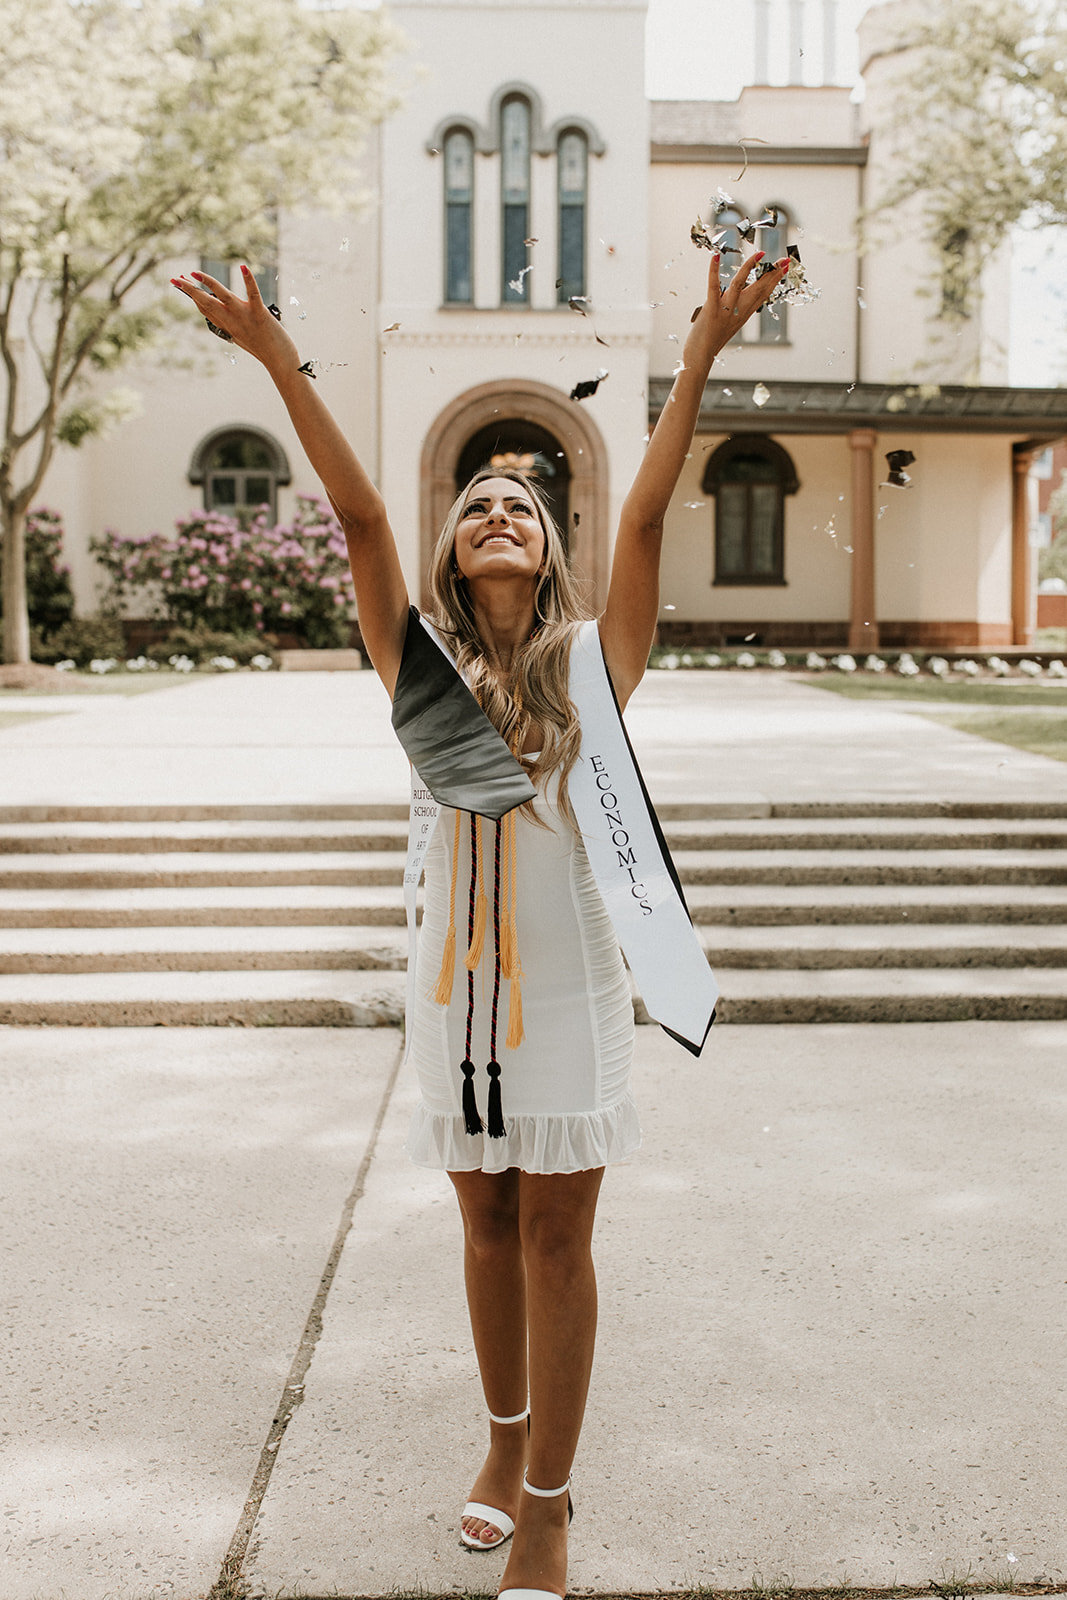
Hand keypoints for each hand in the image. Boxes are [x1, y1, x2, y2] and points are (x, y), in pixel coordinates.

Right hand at [170, 265, 299, 374]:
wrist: (280, 363)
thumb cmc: (266, 350)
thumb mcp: (243, 337)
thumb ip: (233, 324)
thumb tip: (224, 315)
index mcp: (228, 326)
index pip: (205, 309)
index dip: (192, 296)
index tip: (180, 283)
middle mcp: (232, 321)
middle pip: (207, 303)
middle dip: (189, 290)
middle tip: (174, 278)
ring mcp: (245, 317)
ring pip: (223, 297)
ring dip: (208, 283)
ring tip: (195, 272)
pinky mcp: (260, 314)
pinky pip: (253, 294)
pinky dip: (248, 280)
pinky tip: (243, 267)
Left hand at [685, 249, 789, 363]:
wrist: (700, 357)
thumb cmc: (711, 341)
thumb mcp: (728, 323)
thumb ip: (734, 309)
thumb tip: (734, 296)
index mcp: (743, 314)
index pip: (763, 294)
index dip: (774, 280)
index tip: (784, 268)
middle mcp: (738, 311)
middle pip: (759, 288)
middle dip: (773, 273)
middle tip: (785, 259)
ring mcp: (725, 310)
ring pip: (741, 284)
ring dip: (751, 267)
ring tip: (760, 253)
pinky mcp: (711, 309)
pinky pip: (713, 287)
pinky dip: (714, 270)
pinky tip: (716, 256)